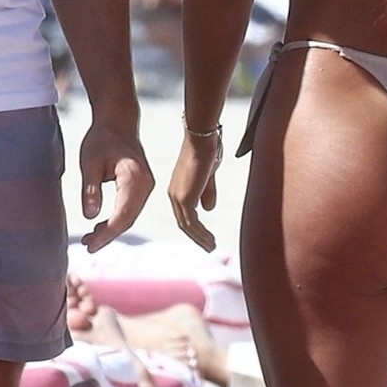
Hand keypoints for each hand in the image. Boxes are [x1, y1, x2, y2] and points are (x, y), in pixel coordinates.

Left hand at [78, 121, 153, 252]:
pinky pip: (130, 209)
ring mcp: (147, 186)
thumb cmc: (102, 139)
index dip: (106, 233)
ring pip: (130, 216)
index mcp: (133, 177)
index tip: (90, 244)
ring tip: (90, 239)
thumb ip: (90, 190)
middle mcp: (145, 184)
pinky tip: (100, 226)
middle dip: (108, 235)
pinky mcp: (143, 187)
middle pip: (128, 219)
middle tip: (87, 246)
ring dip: (112, 230)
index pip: (122, 214)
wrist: (118, 122)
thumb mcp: (89, 162)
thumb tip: (90, 216)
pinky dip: (117, 220)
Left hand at [169, 128, 221, 252]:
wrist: (201, 139)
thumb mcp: (208, 175)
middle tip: (209, 247)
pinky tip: (210, 241)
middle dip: (197, 237)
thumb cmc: (206, 150)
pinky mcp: (184, 198)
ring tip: (212, 247)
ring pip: (187, 225)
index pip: (184, 214)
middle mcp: (174, 194)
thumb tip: (208, 209)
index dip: (195, 228)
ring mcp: (178, 196)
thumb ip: (207, 192)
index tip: (207, 237)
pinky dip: (201, 234)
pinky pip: (192, 222)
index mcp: (178, 188)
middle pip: (184, 223)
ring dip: (200, 239)